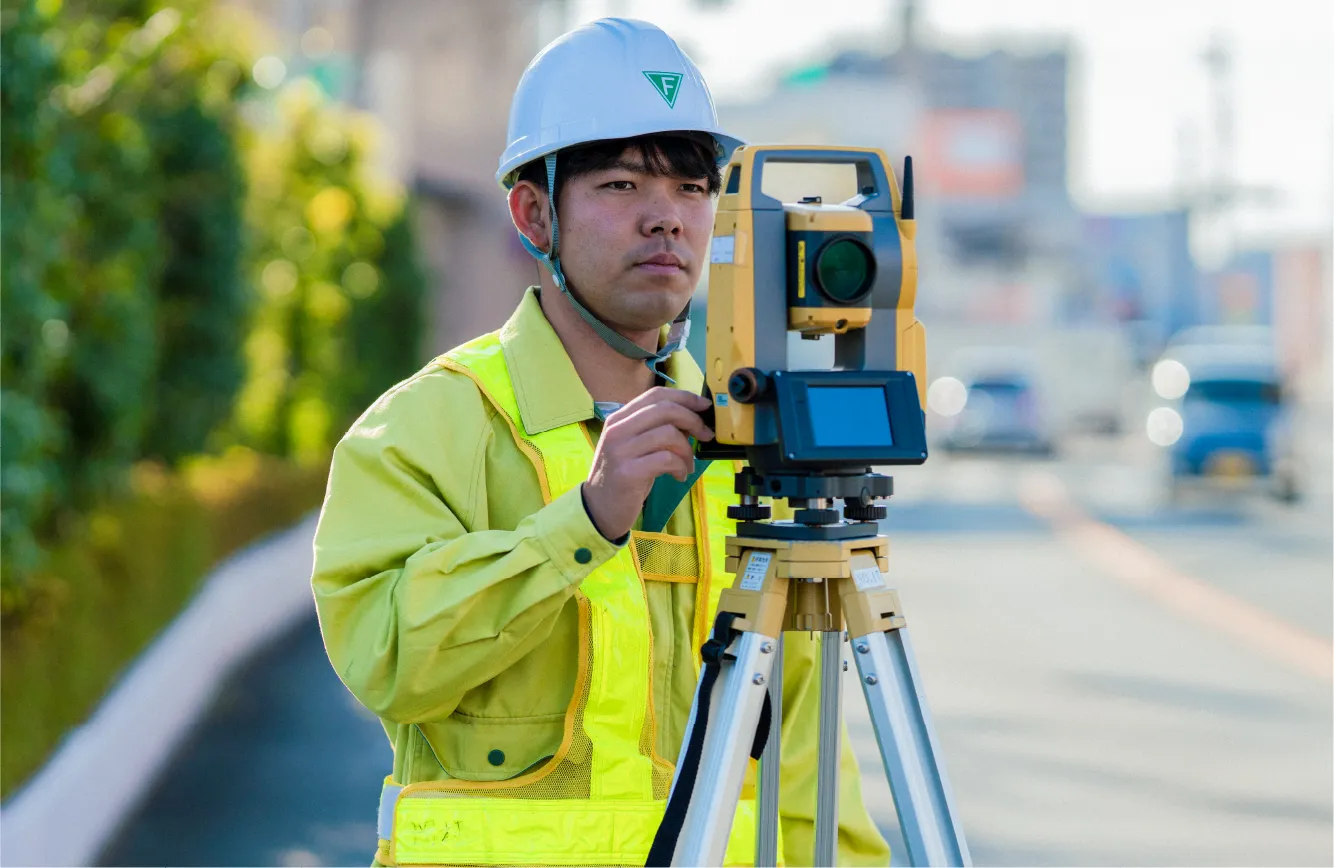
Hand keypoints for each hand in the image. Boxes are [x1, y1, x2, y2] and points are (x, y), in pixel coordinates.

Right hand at [582, 388, 713, 540]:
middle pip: (664, 409)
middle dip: (692, 420)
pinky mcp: (628, 472)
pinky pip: (666, 459)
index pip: (656, 395)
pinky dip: (680, 467)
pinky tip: (679, 476)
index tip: (704, 406)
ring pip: (668, 434)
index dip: (685, 397)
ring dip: (687, 450)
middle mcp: (617, 429)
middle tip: (705, 435)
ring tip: (688, 465)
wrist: (598, 508)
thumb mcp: (635, 447)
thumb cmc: (622, 476)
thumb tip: (692, 420)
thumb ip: (656, 430)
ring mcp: (621, 450)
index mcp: (619, 419)